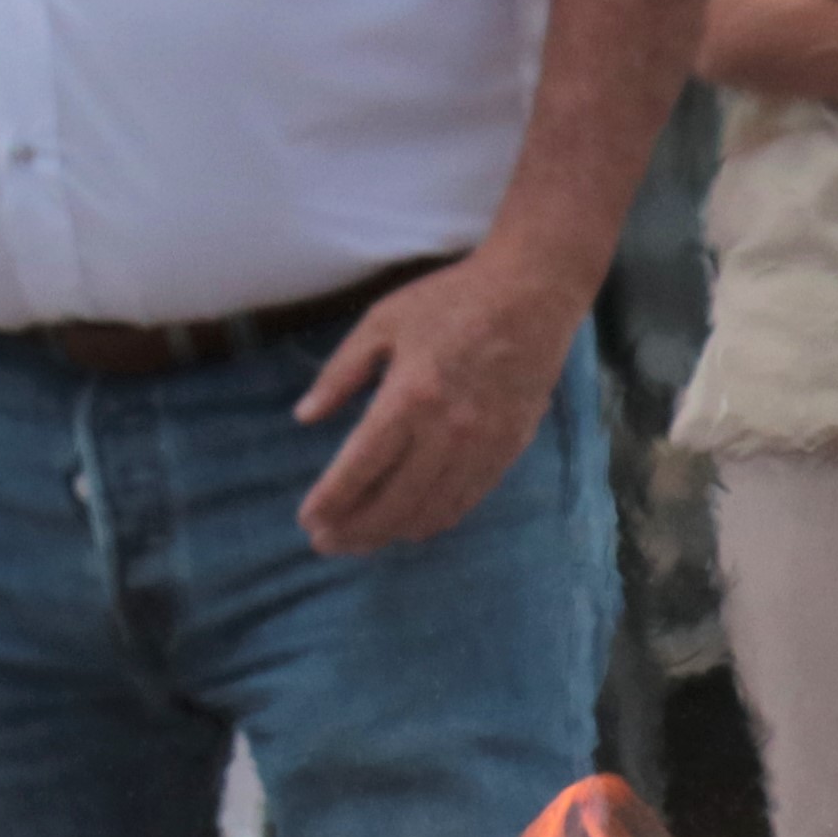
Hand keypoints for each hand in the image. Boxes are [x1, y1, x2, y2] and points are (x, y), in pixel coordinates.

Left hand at [293, 248, 581, 556]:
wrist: (533, 293)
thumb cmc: (451, 300)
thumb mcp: (381, 322)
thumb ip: (340, 373)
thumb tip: (305, 416)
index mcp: (410, 397)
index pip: (360, 469)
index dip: (331, 502)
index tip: (308, 520)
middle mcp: (448, 431)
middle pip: (393, 503)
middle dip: (353, 531)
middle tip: (323, 542)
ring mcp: (483, 445)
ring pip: (430, 512)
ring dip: (390, 534)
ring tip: (359, 540)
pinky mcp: (509, 449)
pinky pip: (466, 501)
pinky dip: (432, 520)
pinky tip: (408, 524)